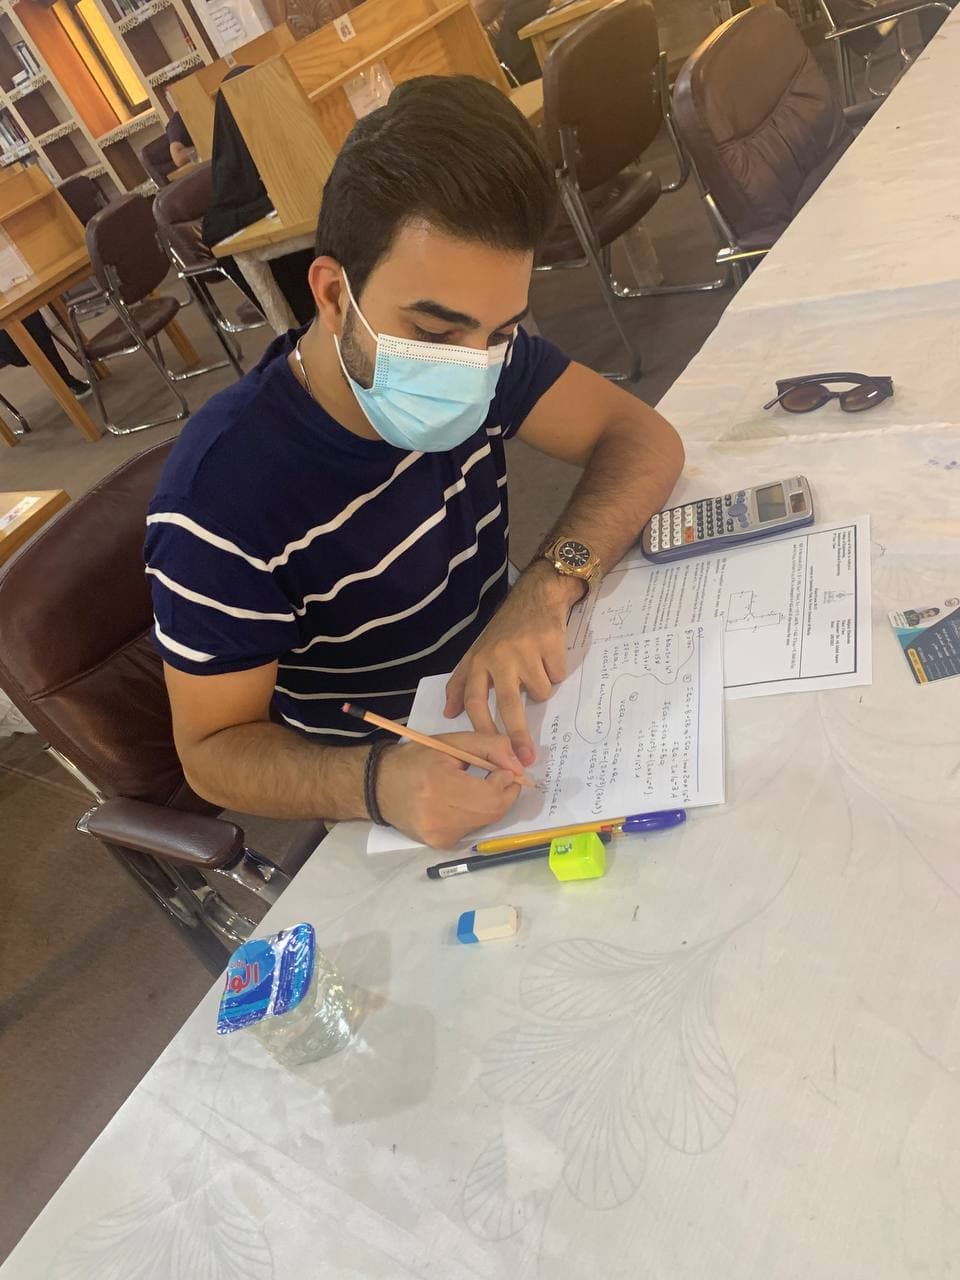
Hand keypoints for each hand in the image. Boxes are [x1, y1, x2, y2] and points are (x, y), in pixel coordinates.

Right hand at [376, 732, 523, 848]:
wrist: (379, 786)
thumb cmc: (415, 760)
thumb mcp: (451, 742)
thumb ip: (489, 747)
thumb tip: (518, 766)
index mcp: (439, 786)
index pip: (493, 794)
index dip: (506, 779)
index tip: (500, 767)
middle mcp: (439, 817)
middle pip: (494, 811)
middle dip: (504, 793)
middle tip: (497, 776)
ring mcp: (439, 835)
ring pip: (486, 821)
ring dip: (490, 804)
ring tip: (474, 787)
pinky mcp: (440, 844)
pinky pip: (473, 829)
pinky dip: (476, 815)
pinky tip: (460, 802)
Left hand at [444, 562, 580, 765]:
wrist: (535, 598)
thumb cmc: (504, 632)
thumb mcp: (477, 654)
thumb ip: (462, 683)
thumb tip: (448, 712)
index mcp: (478, 661)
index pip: (474, 700)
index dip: (482, 728)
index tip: (492, 752)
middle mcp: (499, 656)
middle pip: (508, 705)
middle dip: (518, 735)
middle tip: (526, 758)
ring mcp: (525, 650)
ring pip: (539, 692)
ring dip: (541, 686)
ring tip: (536, 667)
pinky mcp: (549, 644)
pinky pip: (557, 677)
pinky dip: (555, 672)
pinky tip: (548, 656)